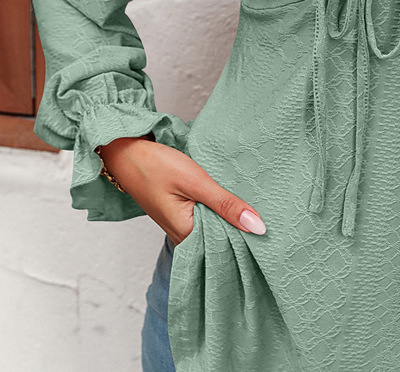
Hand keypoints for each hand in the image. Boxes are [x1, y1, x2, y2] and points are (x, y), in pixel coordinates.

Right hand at [95, 134, 266, 245]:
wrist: (125, 152)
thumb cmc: (155, 165)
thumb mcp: (196, 182)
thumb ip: (226, 204)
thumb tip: (257, 227)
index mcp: (186, 236)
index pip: (226, 248)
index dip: (250, 241)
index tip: (274, 235)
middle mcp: (183, 237)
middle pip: (221, 240)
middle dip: (243, 230)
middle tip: (273, 219)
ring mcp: (181, 226)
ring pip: (215, 229)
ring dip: (231, 218)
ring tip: (259, 209)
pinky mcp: (181, 214)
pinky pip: (206, 219)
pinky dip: (220, 211)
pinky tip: (234, 202)